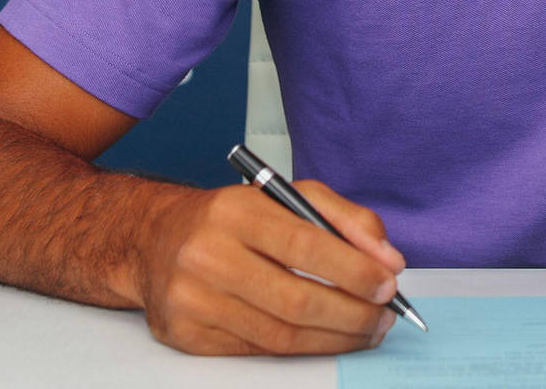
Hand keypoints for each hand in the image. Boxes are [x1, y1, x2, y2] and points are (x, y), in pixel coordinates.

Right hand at [136, 179, 405, 355]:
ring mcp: (193, 299)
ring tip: (365, 331)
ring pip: (281, 334)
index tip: (388, 284)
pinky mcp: (187, 335)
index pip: (305, 245)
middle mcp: (208, 254)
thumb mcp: (288, 196)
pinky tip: (326, 338)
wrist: (156, 240)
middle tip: (384, 317)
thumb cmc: (233, 219)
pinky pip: (259, 350)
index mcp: (236, 211)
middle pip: (296, 300)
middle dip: (353, 315)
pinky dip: (301, 348)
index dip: (354, 270)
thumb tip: (389, 260)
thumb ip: (345, 219)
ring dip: (335, 338)